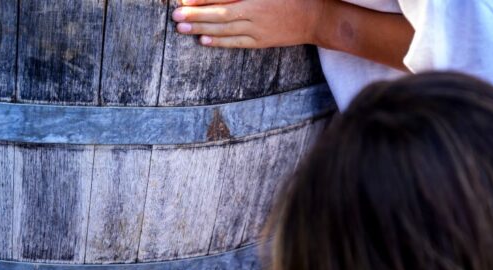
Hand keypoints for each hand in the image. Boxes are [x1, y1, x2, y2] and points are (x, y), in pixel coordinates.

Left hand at [171, 0, 326, 48]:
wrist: (316, 18)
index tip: (184, 0)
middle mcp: (256, 12)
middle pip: (220, 14)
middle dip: (196, 15)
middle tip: (175, 16)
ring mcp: (258, 29)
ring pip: (225, 30)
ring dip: (201, 29)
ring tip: (182, 28)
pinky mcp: (261, 42)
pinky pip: (236, 43)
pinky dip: (220, 42)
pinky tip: (204, 40)